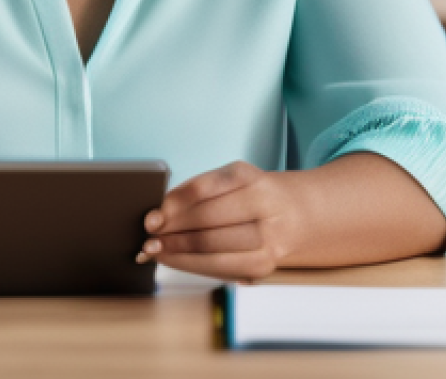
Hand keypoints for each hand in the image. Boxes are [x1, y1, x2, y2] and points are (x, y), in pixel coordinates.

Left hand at [137, 161, 300, 280]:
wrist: (298, 214)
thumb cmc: (251, 194)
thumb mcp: (230, 180)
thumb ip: (196, 192)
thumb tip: (157, 215)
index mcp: (247, 176)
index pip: (201, 190)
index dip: (172, 205)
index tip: (151, 217)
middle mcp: (262, 204)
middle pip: (205, 222)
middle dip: (171, 233)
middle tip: (147, 239)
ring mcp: (267, 237)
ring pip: (212, 249)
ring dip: (177, 253)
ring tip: (155, 252)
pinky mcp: (265, 265)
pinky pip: (222, 268)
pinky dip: (193, 266)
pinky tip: (175, 261)